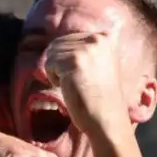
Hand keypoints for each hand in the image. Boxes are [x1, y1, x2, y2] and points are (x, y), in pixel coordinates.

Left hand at [43, 19, 132, 141]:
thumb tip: (53, 45)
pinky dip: (53, 78)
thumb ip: (85, 49)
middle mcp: (98, 38)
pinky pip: (49, 64)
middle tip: (76, 82)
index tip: (82, 76)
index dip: (67, 59)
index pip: (70, 38)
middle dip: (60, 64)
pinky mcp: (75, 61)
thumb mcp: (100, 63)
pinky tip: (69, 88)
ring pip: (52, 52)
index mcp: (106, 37)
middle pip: (58, 43)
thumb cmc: (100, 97)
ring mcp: (87, 48)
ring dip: (57, 71)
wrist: (107, 118)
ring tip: (74, 84)